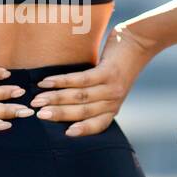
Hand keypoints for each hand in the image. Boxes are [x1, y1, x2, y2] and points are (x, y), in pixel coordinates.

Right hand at [29, 23, 158, 135]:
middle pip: (82, 112)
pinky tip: (47, 81)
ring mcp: (111, 87)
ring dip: (55, 98)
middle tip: (37, 114)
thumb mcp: (109, 85)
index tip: (65, 134)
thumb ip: (92, 95)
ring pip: (79, 97)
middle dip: (57, 114)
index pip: (97, 125)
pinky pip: (81, 80)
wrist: (139, 42)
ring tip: (37, 99)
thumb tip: (59, 99)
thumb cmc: (118, 63)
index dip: (82, 130)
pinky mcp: (108, 72)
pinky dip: (61, 82)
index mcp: (112, 107)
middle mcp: (113, 101)